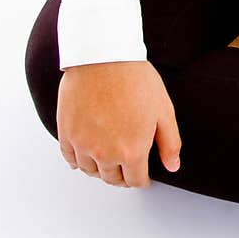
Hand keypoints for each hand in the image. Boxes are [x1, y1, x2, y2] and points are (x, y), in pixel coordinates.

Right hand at [57, 60, 181, 188]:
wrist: (104, 56)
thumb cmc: (135, 79)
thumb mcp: (163, 110)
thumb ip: (170, 143)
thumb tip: (172, 166)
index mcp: (132, 151)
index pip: (136, 181)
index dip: (142, 179)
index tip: (142, 174)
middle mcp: (105, 154)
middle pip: (112, 179)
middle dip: (122, 175)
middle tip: (127, 166)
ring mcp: (83, 145)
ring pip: (90, 171)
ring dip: (100, 169)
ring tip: (108, 158)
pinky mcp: (66, 133)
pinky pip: (70, 159)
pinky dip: (79, 160)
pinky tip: (87, 152)